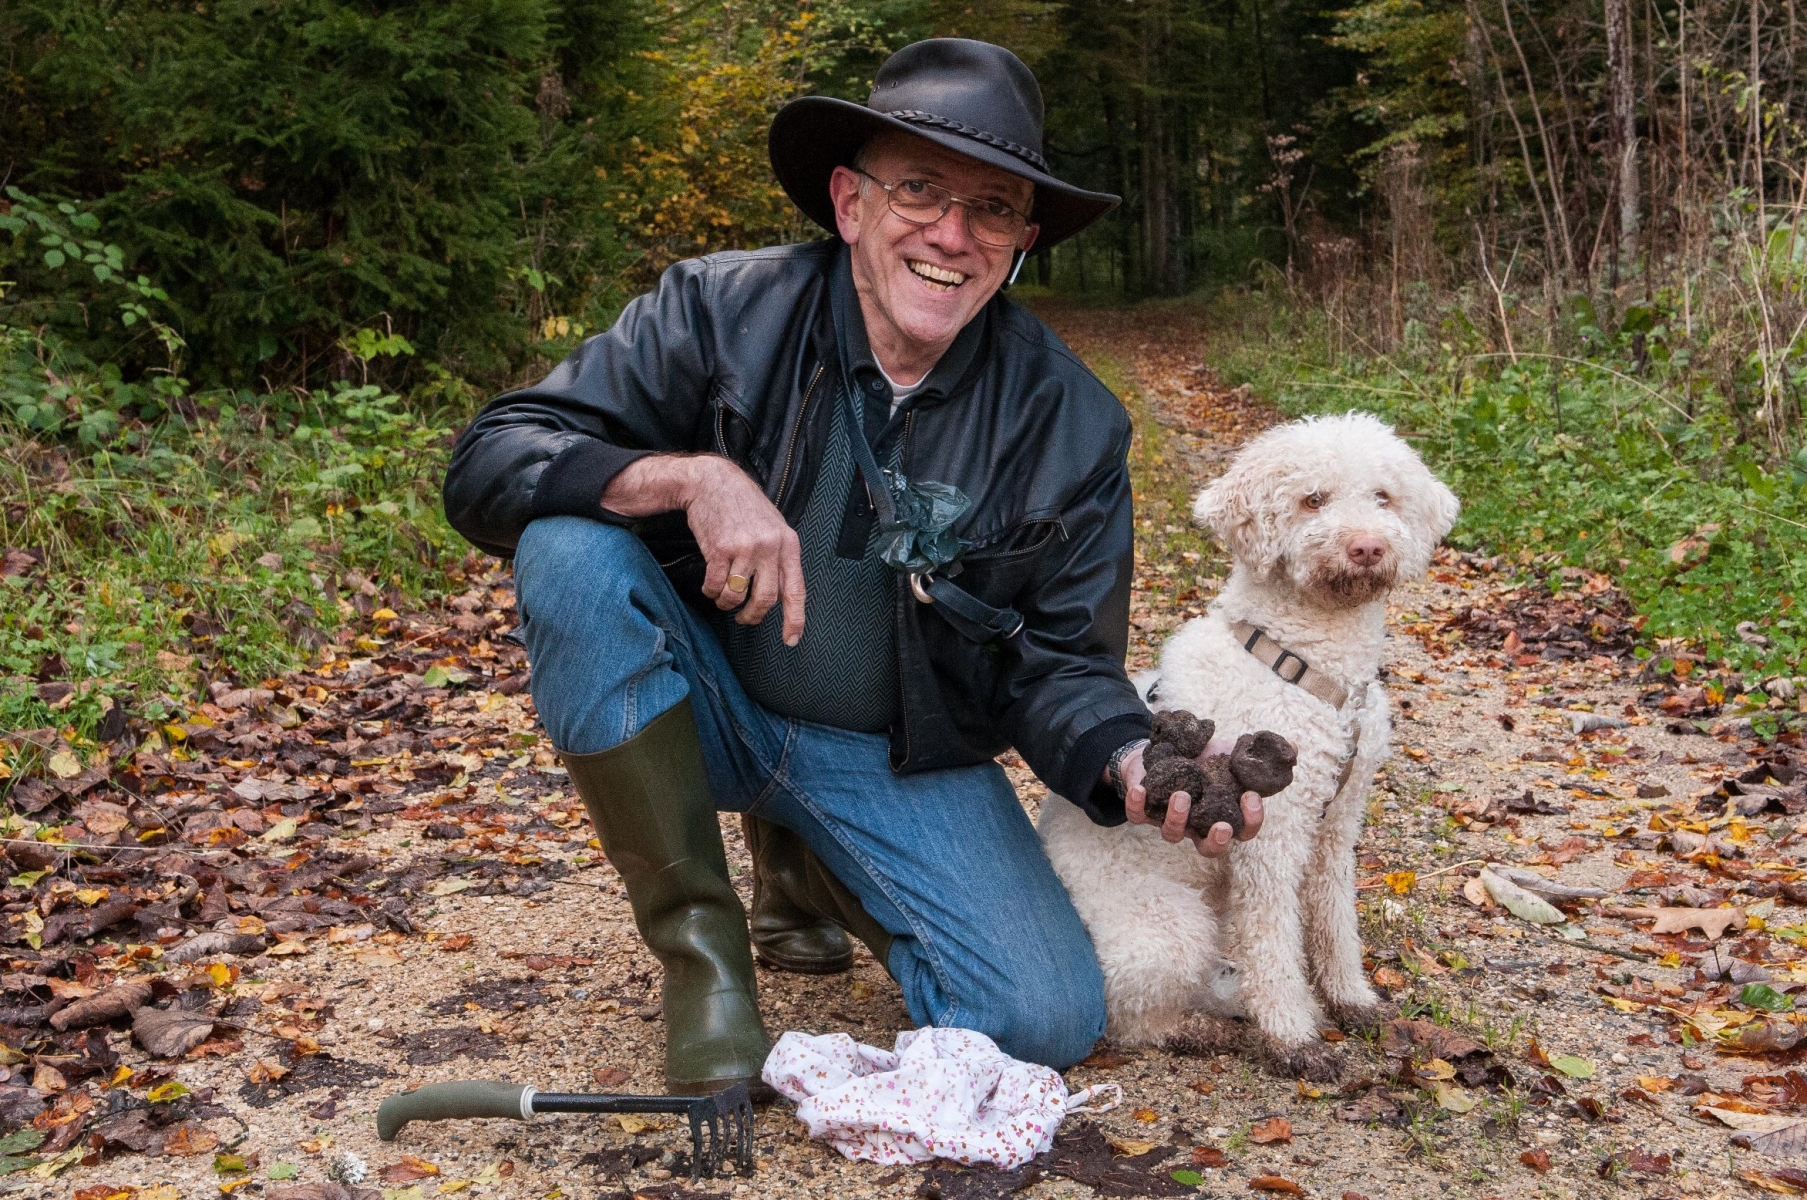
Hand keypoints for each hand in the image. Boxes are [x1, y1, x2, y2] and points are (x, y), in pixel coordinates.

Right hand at [601, 455, 805, 644]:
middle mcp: (769, 547)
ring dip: (727, 604)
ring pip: (737, 595)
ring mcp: (744, 548)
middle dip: (752, 616)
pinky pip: (716, 586)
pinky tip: (710, 586)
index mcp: (788, 544)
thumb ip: (779, 557)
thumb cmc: (743, 506)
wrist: (712, 482)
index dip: (794, 618)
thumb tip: (780, 595)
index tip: (791, 639)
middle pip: (765, 599)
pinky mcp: (719, 549)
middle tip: (745, 618)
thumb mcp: (772, 526)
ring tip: (724, 599)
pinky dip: (711, 592)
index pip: (795, 589)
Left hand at [1118, 744, 1263, 856]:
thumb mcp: (1234, 751)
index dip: (1251, 821)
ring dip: (1178, 819)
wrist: (1163, 748)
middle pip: (1209, 848)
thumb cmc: (1204, 756)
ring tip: (1182, 795)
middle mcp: (1198, 825)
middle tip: (1221, 826)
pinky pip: (1137, 816)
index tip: (1251, 797)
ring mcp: (1170, 820)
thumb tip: (1293, 748)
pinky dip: (1136, 804)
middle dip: (1216, 841)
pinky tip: (1140, 788)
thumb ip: (1262, 753)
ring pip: (1173, 835)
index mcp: (1224, 815)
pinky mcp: (1143, 809)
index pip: (1244, 831)